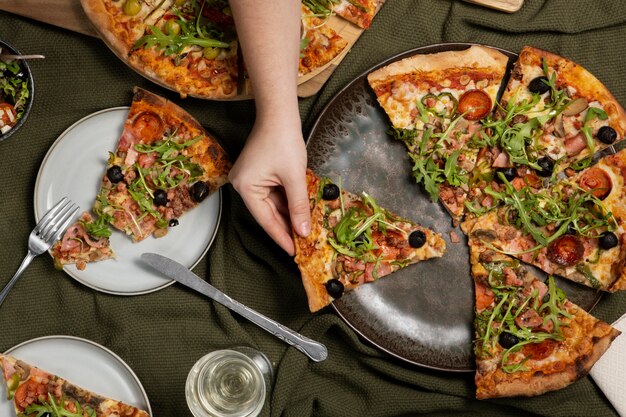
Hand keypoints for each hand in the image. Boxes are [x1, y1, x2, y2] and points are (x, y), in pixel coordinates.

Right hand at [229, 118, 310, 255]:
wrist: (279, 114)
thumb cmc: (284, 141)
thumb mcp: (295, 177)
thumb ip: (299, 206)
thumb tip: (304, 231)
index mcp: (246, 187)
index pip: (266, 220)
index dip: (281, 237)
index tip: (294, 252)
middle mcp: (242, 185)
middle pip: (267, 214)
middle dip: (286, 227)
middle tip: (302, 245)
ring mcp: (249, 179)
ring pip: (271, 205)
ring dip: (287, 215)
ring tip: (303, 231)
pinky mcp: (257, 174)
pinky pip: (272, 194)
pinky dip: (285, 202)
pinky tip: (298, 212)